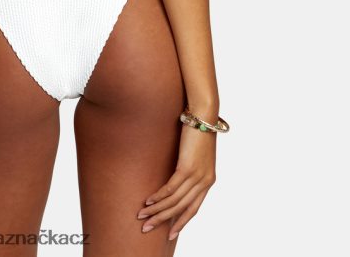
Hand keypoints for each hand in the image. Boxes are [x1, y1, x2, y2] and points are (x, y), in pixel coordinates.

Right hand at [137, 123, 216, 240]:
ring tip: (142, 216)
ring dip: (157, 210)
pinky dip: (159, 196)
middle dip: (164, 221)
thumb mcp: (195, 153)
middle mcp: (204, 182)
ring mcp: (197, 176)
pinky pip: (171, 188)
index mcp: (207, 181)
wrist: (204, 115)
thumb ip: (188, 167)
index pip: (193, 209)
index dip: (181, 222)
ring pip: (175, 201)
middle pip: (182, 209)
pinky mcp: (188, 168)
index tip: (170, 234)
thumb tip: (175, 174)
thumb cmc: (198, 130)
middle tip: (147, 228)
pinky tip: (149, 200)